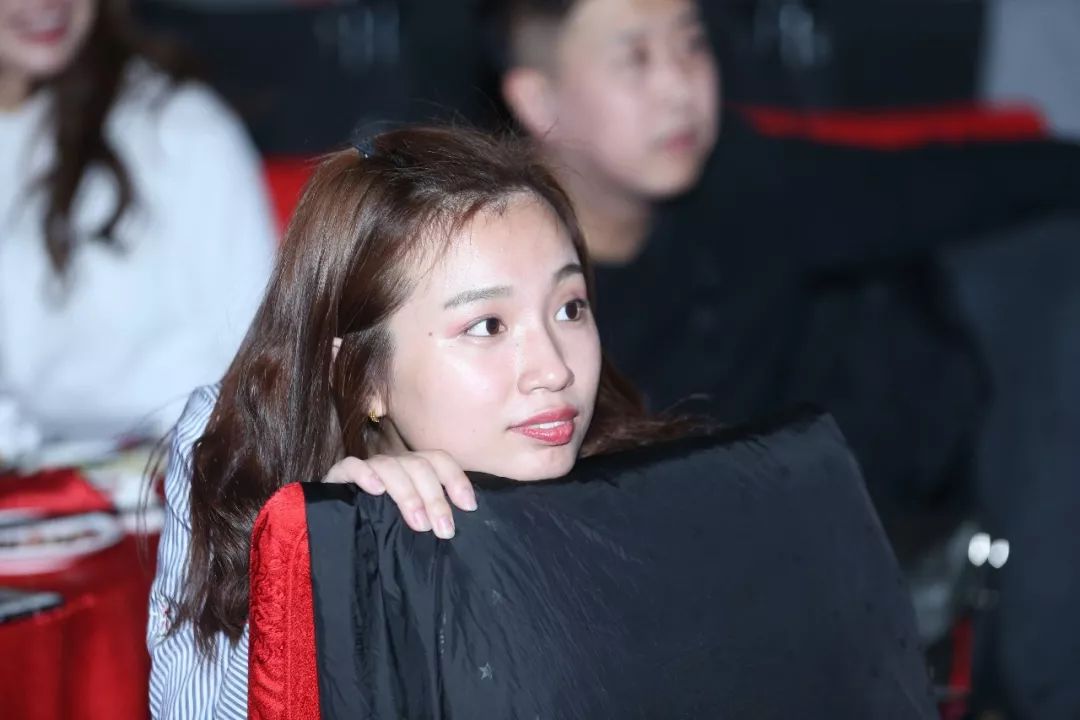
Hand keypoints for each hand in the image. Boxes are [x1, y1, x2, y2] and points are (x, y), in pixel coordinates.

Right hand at [322, 451, 476, 538]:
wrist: (335, 536)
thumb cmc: (383, 532)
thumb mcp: (414, 523)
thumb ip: (435, 518)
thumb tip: (465, 522)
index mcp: (414, 471)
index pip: (439, 460)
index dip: (456, 479)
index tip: (469, 507)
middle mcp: (393, 465)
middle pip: (419, 465)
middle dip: (435, 498)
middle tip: (444, 530)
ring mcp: (366, 469)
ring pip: (389, 465)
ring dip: (407, 493)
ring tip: (418, 523)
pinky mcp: (338, 477)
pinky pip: (351, 466)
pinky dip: (365, 475)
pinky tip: (376, 491)